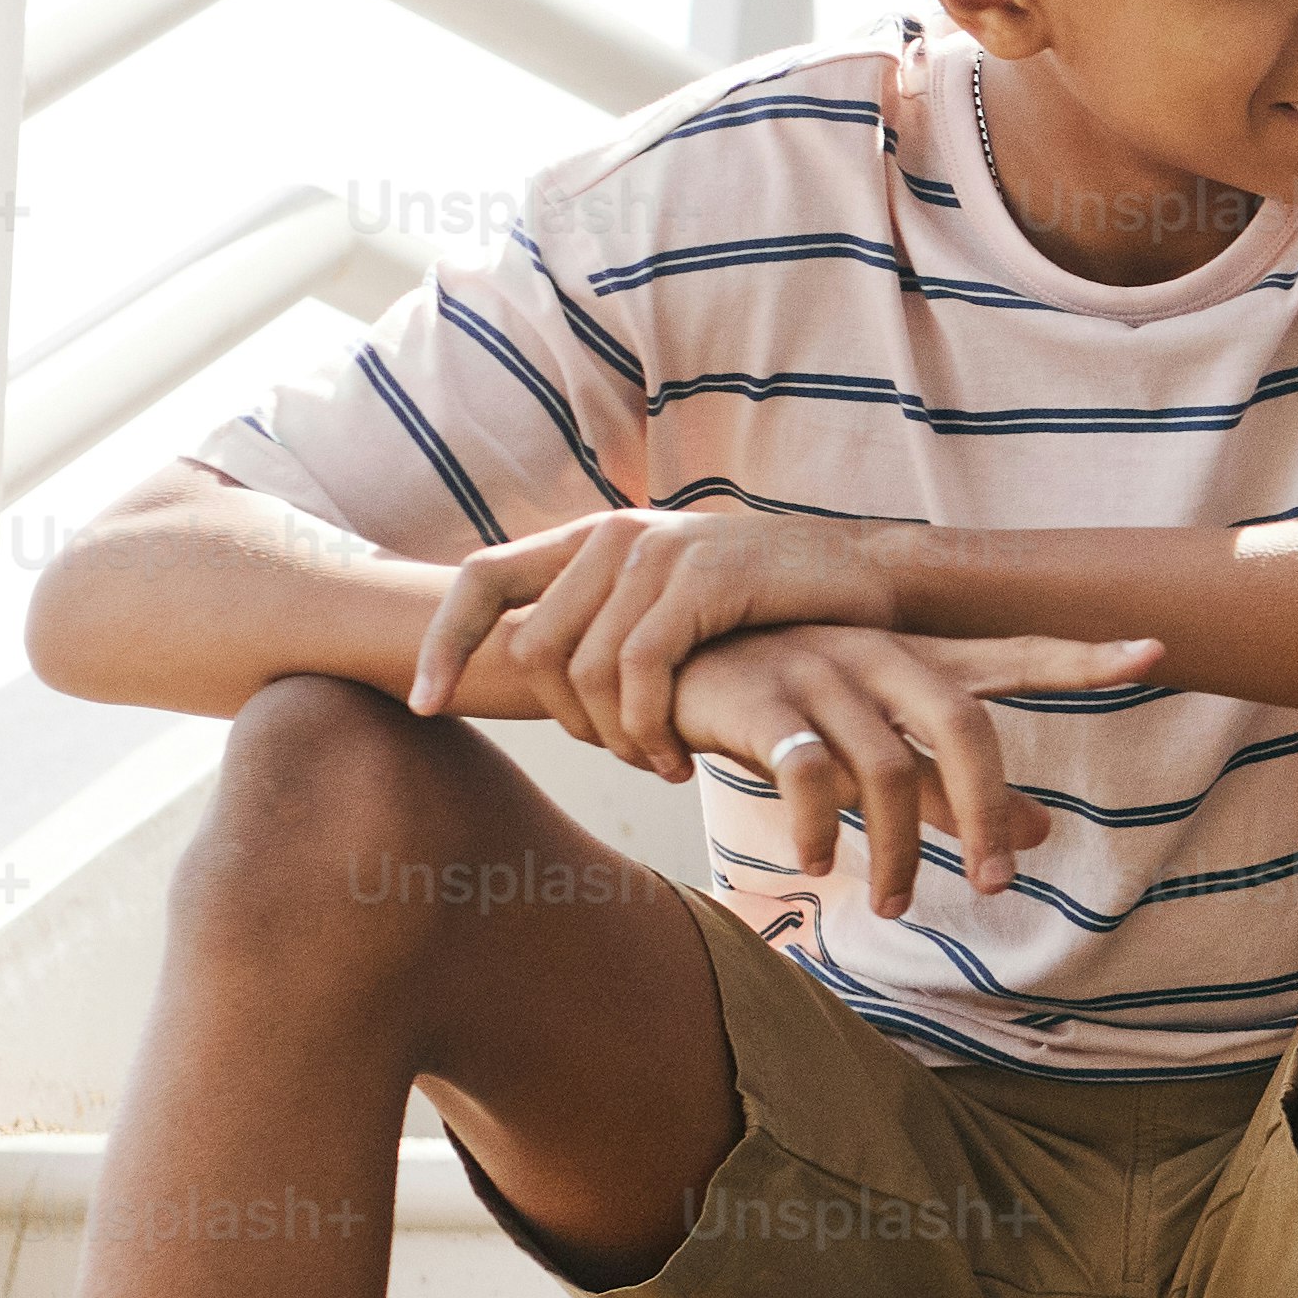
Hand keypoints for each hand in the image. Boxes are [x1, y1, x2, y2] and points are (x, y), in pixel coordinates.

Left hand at [415, 510, 914, 772]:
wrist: (871, 581)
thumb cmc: (773, 610)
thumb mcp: (676, 606)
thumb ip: (610, 622)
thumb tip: (535, 672)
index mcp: (597, 536)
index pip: (482, 578)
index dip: (441, 642)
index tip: (426, 706)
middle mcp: (617, 532)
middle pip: (532, 646)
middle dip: (565, 723)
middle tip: (623, 759)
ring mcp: (659, 550)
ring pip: (584, 668)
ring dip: (617, 739)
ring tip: (663, 766)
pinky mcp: (703, 578)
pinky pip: (641, 671)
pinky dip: (651, 728)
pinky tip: (685, 759)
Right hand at [670, 623, 1166, 920]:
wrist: (658, 667)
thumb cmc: (785, 708)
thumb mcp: (878, 743)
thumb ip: (955, 787)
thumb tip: (1045, 834)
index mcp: (914, 662)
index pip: (1012, 655)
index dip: (1080, 657)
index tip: (1154, 653)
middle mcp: (876, 654)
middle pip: (962, 724)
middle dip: (986, 809)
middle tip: (994, 886)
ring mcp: (817, 670)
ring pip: (884, 766)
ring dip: (895, 848)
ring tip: (894, 905)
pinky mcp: (756, 699)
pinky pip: (803, 769)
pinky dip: (816, 824)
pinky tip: (814, 864)